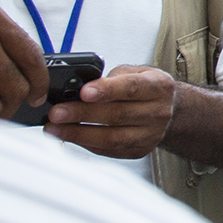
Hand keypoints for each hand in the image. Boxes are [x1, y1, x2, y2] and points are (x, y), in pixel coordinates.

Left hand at [46, 63, 176, 160]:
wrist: (167, 108)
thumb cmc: (144, 87)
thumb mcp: (134, 72)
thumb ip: (110, 78)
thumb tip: (77, 89)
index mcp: (158, 86)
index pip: (131, 87)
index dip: (106, 90)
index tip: (83, 92)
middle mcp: (158, 112)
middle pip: (117, 115)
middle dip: (82, 114)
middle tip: (57, 112)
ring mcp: (151, 135)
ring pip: (111, 138)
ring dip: (79, 134)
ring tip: (55, 129)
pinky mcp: (140, 150)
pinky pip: (110, 151)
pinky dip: (87, 144)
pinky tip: (70, 136)